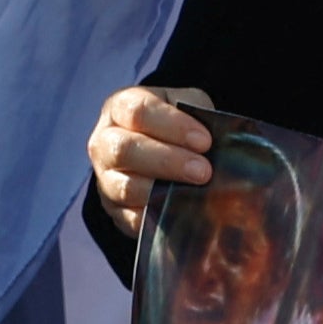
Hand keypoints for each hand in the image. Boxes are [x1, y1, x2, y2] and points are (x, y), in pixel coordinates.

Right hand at [88, 85, 213, 237]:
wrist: (162, 152)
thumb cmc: (175, 125)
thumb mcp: (184, 104)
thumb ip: (196, 113)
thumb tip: (218, 141)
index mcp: (119, 107)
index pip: (137, 111)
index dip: (172, 125)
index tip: (204, 141)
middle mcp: (104, 142)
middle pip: (124, 149)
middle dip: (167, 161)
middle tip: (203, 171)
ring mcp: (105, 179)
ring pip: (125, 187)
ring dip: (163, 191)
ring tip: (196, 191)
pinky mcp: (115, 211)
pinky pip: (132, 218)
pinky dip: (157, 217)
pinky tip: (182, 211)